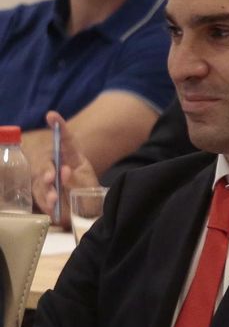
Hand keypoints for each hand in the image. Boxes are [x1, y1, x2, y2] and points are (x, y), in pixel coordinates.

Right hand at [32, 111, 98, 225]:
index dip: (59, 127)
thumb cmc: (89, 193)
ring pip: (40, 183)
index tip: (52, 115)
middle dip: (47, 170)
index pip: (66, 140)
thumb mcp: (88, 184)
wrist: (90, 212)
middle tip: (53, 176)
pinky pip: (41, 200)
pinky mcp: (44, 198)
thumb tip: (63, 171)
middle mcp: (57, 167)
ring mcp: (49, 182)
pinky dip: (46, 205)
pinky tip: (52, 209)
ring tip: (55, 198)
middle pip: (45, 164)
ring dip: (46, 190)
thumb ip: (77, 178)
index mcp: (71, 158)